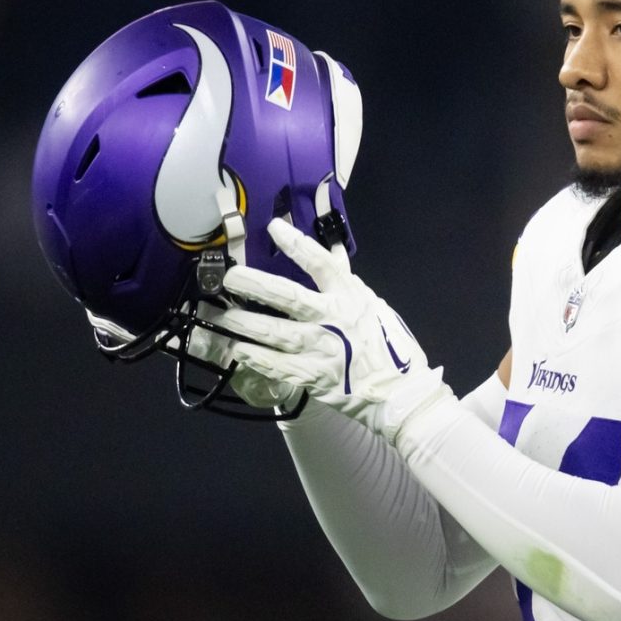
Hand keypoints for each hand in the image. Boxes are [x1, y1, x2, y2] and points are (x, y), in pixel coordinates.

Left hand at [204, 217, 450, 442]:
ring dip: (244, 324)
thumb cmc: (390, 348)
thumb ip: (347, 281)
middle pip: (287, 297)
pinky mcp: (315, 377)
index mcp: (350, 297)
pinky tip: (238, 352)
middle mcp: (333, 319)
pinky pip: (279, 367)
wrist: (401, 393)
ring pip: (276, 333)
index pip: (320, 263)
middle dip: (255, 285)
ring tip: (219, 317)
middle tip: (228, 277)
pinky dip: (257, 359)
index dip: (297, 244)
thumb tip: (334, 252)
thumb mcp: (373, 306)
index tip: (273, 227)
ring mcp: (322, 349)